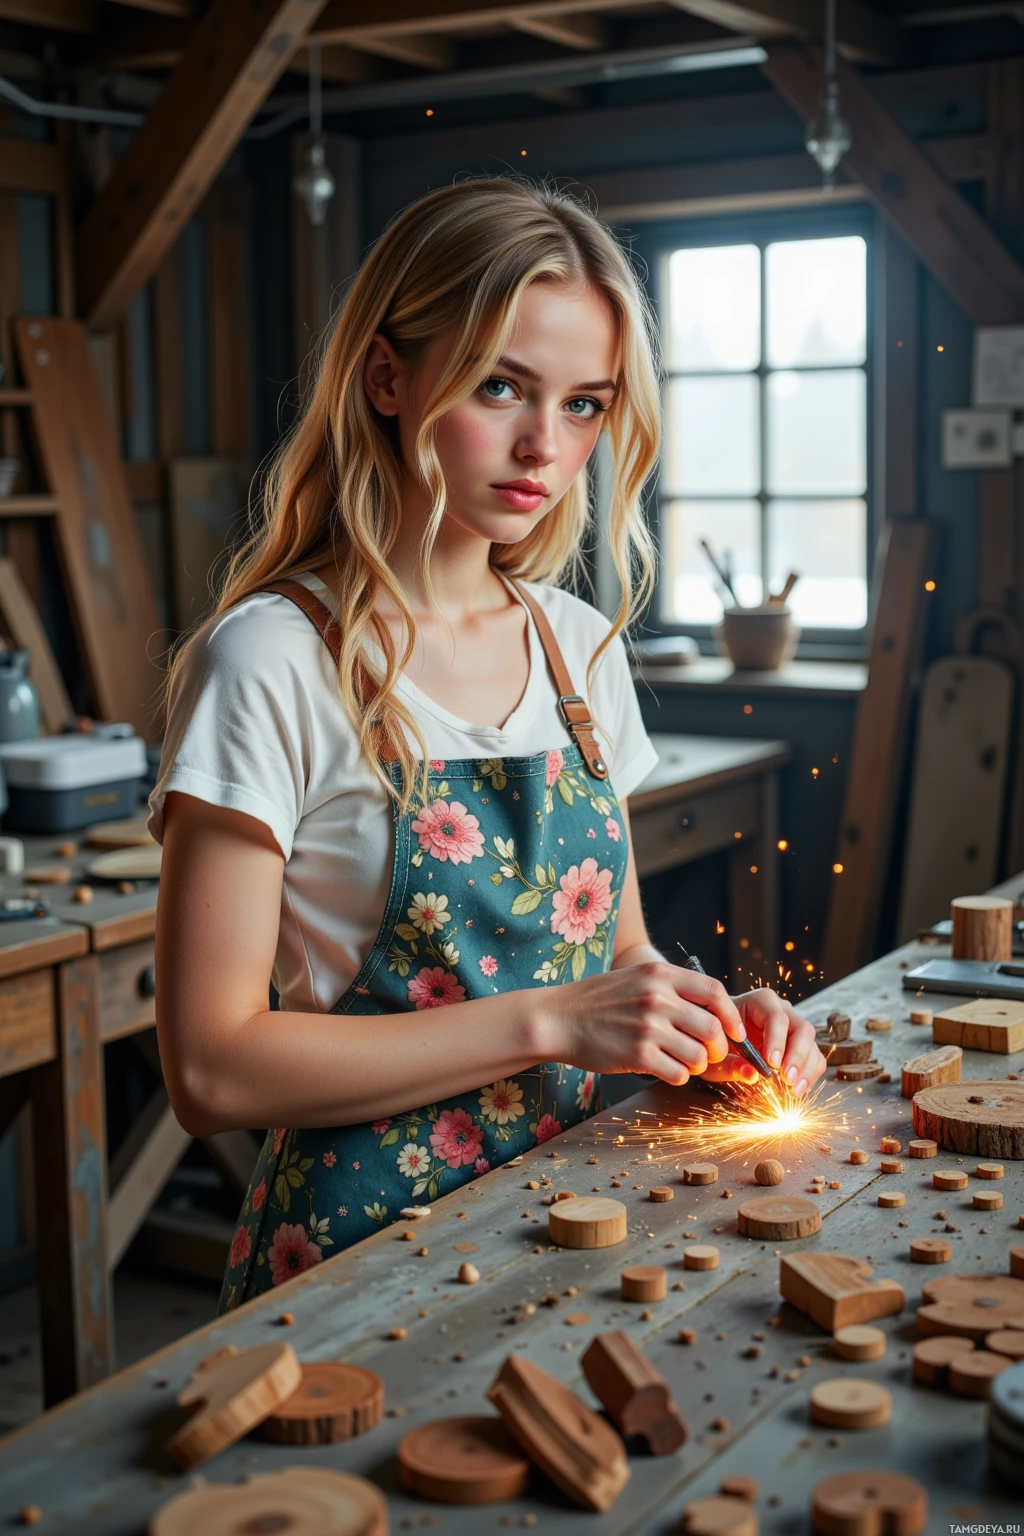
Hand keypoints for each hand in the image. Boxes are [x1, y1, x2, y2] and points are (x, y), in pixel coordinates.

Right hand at [552, 960, 749, 1086]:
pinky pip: (678, 1074)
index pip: (714, 991)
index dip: (731, 1015)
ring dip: (698, 1065)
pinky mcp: (637, 1054)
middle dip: (718, 1047)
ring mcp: (648, 1027)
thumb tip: (711, 1007)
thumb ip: (670, 987)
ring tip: (683, 1062)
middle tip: (709, 1054)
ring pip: (699, 1055)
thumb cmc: (597, 1000)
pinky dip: (678, 1076)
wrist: (558, 1018)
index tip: (735, 1032)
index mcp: (659, 974)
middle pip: (712, 1028)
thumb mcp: (636, 977)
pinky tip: (665, 1069)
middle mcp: (657, 997)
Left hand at [701, 988, 824, 1095]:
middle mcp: (782, 1010)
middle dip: (796, 1056)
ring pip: (811, 1044)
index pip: (776, 1017)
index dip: (777, 1040)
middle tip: (786, 1079)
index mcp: (759, 1002)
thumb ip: (730, 1064)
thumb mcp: (717, 1053)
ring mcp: (794, 1027)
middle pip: (802, 1028)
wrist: (721, 1038)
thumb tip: (752, 1075)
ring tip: (793, 1090)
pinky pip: (814, 1057)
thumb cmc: (718, 1039)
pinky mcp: (801, 1045)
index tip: (771, 1064)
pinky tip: (797, 1091)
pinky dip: (809, 1075)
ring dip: (806, 1069)